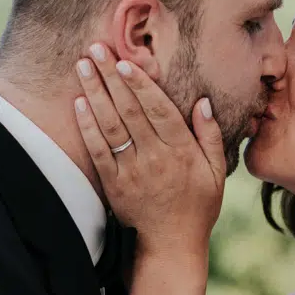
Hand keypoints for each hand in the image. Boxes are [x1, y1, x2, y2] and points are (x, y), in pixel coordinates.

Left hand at [72, 43, 225, 257]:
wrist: (172, 245)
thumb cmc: (198, 206)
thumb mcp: (216, 171)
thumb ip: (210, 135)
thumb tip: (203, 102)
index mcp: (181, 151)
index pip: (158, 110)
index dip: (140, 85)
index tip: (126, 62)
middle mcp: (155, 158)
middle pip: (130, 110)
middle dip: (111, 77)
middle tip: (96, 49)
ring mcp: (132, 171)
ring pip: (111, 125)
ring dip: (95, 93)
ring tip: (83, 66)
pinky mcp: (114, 184)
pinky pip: (98, 151)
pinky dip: (87, 127)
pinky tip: (78, 103)